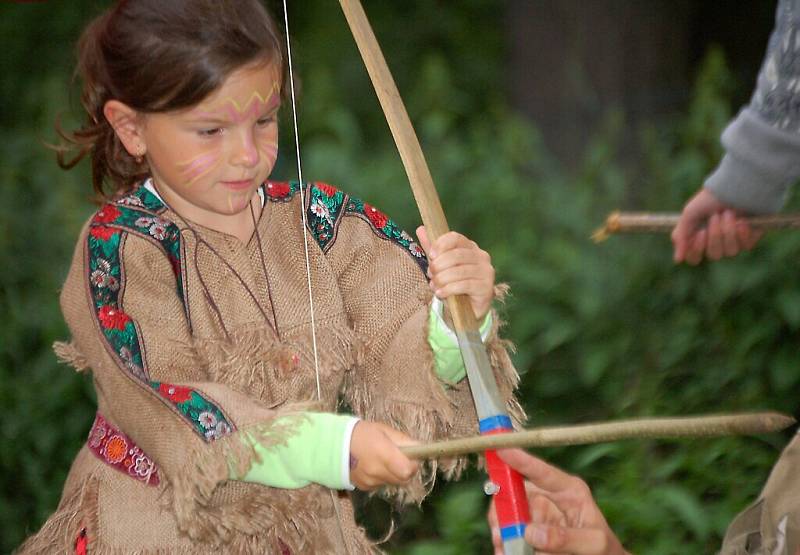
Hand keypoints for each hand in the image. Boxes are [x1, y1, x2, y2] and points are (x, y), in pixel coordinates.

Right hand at [349, 421, 418, 490]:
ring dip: (394, 474)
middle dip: (406, 470)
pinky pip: (381, 484)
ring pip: (393, 483)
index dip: (413, 464)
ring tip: (384, 460)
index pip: (408, 470)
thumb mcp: (383, 430)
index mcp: (383, 454)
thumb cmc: (361, 433)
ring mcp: (370, 481)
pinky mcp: (364, 487)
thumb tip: (420, 448)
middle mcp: (377, 471)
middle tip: (400, 459)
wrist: (334, 445)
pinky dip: (383, 477)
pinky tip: (374, 466)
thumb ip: (403, 440)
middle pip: (403, 480)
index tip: (411, 457)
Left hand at [416, 226, 494, 320]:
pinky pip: (464, 285)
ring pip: (459, 271)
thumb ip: (432, 248)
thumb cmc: (454, 283)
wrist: (467, 310)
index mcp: (470, 247)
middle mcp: (481, 256)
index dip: (440, 244)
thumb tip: (421, 229)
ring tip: (434, 286)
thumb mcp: (441, 265)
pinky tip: (440, 293)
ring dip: (442, 279)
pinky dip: (449, 289)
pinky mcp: (486, 287)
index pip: (455, 238)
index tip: (430, 255)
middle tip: (430, 275)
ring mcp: (486, 271)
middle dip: (439, 265)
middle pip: (456, 255)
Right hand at [488, 449, 627, 554]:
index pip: (542, 472)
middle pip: (516, 492)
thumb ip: (566, 537)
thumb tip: (531, 532)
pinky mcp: (528, 530)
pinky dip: (503, 543)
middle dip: (503, 507)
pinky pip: (507, 532)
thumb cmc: (604, 549)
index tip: (501, 448)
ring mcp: (536, 514)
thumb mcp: (593, 543)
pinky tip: (505, 552)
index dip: (520, 459)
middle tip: (498, 529)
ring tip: (503, 548)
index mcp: (569, 490)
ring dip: (501, 529)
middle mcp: (548, 497)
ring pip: (507, 513)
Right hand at [671, 188, 761, 264]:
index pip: (694, 258)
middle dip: (716, 235)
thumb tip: (677, 260)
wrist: (736, 186)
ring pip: (730, 252)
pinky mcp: (750, 238)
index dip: (697, 250)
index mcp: (698, 237)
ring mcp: (734, 242)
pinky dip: (742, 232)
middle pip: (714, 256)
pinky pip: (745, 246)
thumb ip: (681, 237)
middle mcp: (716, 242)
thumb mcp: (690, 214)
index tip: (701, 233)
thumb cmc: (710, 198)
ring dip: (728, 231)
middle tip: (716, 216)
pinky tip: (743, 220)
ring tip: (730, 213)